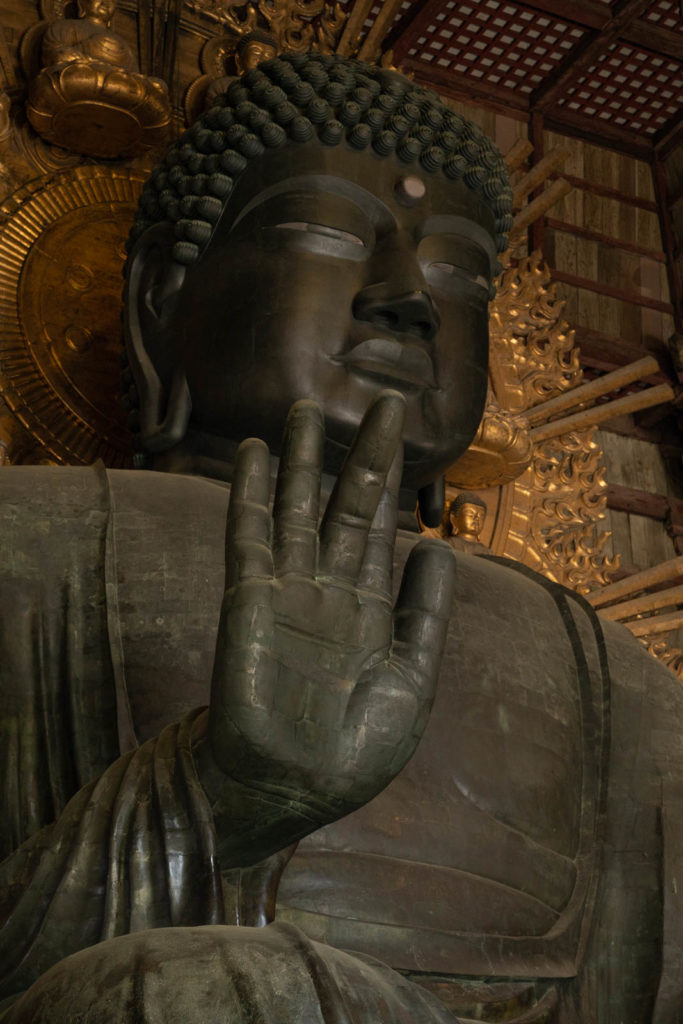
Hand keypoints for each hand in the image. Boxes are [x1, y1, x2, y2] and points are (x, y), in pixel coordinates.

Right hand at [206, 392, 455, 844]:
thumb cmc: (355, 751)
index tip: (405, 436)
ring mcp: (287, 591)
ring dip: (299, 462)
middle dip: (362, 457)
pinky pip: (250, 537)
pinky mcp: (248, 599)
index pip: (382, 531)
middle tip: (383, 404)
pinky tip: (255, 455)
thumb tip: (440, 551)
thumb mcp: (411, 683)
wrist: (292, 789)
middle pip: (345, 507)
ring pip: (295, 510)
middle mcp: (328, 590)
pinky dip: (251, 494)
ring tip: (303, 411)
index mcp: (369, 609)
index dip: (394, 485)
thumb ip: (424, 617)